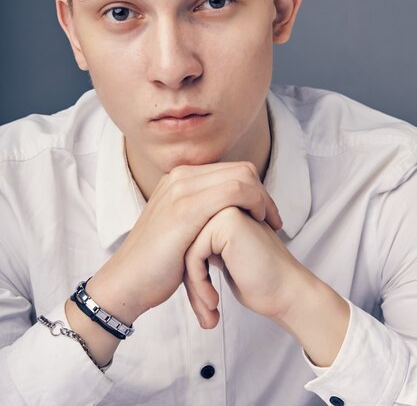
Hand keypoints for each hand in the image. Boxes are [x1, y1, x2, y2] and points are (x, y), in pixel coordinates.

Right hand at [87, 162, 281, 324]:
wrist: (127, 282)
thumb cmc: (157, 263)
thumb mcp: (180, 228)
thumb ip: (200, 212)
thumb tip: (228, 212)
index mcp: (179, 178)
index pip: (231, 169)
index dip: (255, 190)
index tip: (266, 215)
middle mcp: (180, 176)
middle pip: (240, 169)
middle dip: (264, 193)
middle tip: (274, 221)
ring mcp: (181, 189)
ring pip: (241, 177)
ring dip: (263, 200)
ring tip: (269, 226)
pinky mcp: (186, 209)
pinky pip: (234, 192)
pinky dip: (255, 205)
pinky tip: (258, 226)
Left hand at [184, 206, 349, 367]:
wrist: (287, 293)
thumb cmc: (258, 281)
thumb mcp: (223, 257)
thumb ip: (204, 244)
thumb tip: (175, 251)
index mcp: (221, 208)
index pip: (187, 239)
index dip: (191, 274)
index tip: (205, 302)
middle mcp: (223, 203)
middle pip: (184, 244)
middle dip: (191, 281)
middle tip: (206, 311)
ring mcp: (225, 209)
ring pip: (185, 250)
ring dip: (195, 286)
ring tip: (209, 310)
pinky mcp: (225, 222)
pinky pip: (193, 256)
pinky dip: (199, 284)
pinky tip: (214, 302)